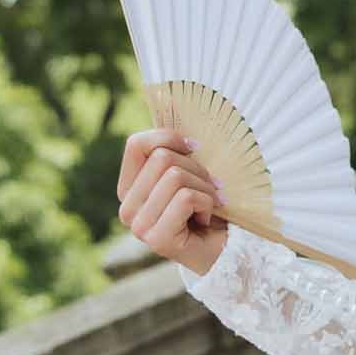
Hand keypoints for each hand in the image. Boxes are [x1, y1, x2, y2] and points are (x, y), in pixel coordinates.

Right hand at [117, 129, 226, 276]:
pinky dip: (208, 204)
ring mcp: (138, 227)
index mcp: (129, 189)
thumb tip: (171, 103)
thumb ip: (175, 150)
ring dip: (205, 188)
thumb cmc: (211, 208)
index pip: (136, 144)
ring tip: (209, 205)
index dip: (169, 137)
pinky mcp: (156, 239)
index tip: (194, 148)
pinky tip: (207, 220)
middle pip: (162, 158)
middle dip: (198, 168)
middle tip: (209, 189)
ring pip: (176, 176)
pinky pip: (187, 197)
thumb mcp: (190, 173)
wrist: (229, 251)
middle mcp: (126, 209)